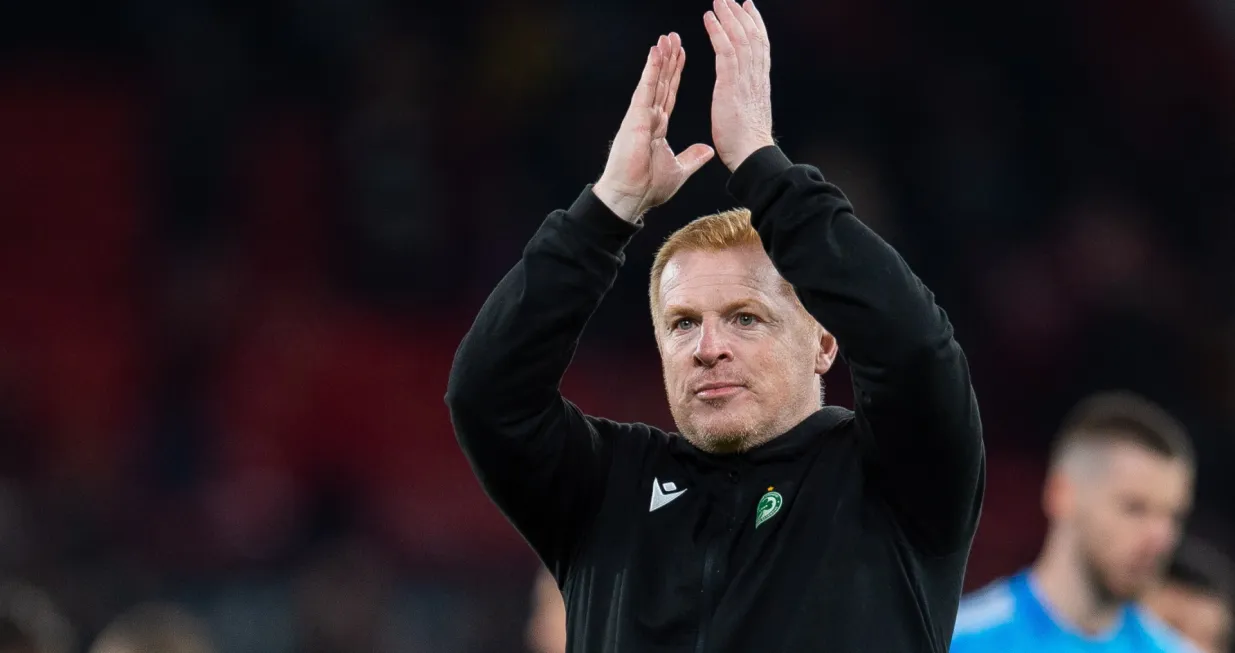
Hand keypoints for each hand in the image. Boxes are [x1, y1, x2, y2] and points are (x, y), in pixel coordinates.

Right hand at [594, 33, 714, 222]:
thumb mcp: (679, 170)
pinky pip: (646, 88)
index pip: (669, 94)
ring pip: (653, 81)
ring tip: (666, 38)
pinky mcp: (635, 117)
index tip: (681, 56)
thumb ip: (692, 157)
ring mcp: (640, 116)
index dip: (676, 75)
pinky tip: (656, 52)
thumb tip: (708, 150)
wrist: (631, 198)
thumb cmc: (648, 188)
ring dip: (661, 59)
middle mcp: (648, 117)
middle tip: (674, 37)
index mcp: (658, 127)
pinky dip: (651, 69)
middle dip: (669, 60)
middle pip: (661, 82)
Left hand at [704, 0, 775, 171]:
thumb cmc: (747, 145)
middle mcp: (756, 76)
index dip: (755, 25)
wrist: (750, 155)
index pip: (760, 47)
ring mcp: (744, 79)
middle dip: (742, 15)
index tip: (749, 8)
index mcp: (760, 84)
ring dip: (728, 17)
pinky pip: (725, 51)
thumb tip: (747, 102)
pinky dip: (717, 32)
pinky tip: (709, 19)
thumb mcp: (751, 116)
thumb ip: (748, 102)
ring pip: (739, 38)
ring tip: (719, 1)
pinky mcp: (730, 84)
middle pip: (752, 37)